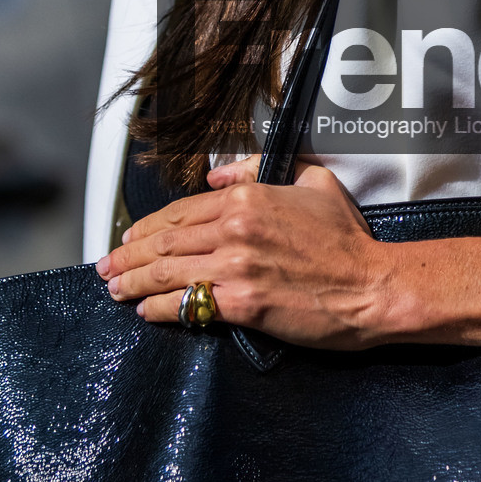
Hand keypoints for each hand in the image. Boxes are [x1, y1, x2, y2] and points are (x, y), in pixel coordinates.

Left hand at [96, 156, 397, 345]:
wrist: (373, 287)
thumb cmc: (349, 242)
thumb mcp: (313, 181)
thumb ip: (260, 170)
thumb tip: (219, 175)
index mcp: (247, 198)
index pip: (180, 211)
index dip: (147, 226)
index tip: (130, 236)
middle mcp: (234, 229)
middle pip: (163, 242)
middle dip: (127, 255)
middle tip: (107, 265)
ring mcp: (235, 267)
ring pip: (165, 272)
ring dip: (132, 282)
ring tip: (114, 289)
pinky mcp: (241, 304)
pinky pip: (186, 305)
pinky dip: (158, 308)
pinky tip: (144, 311)